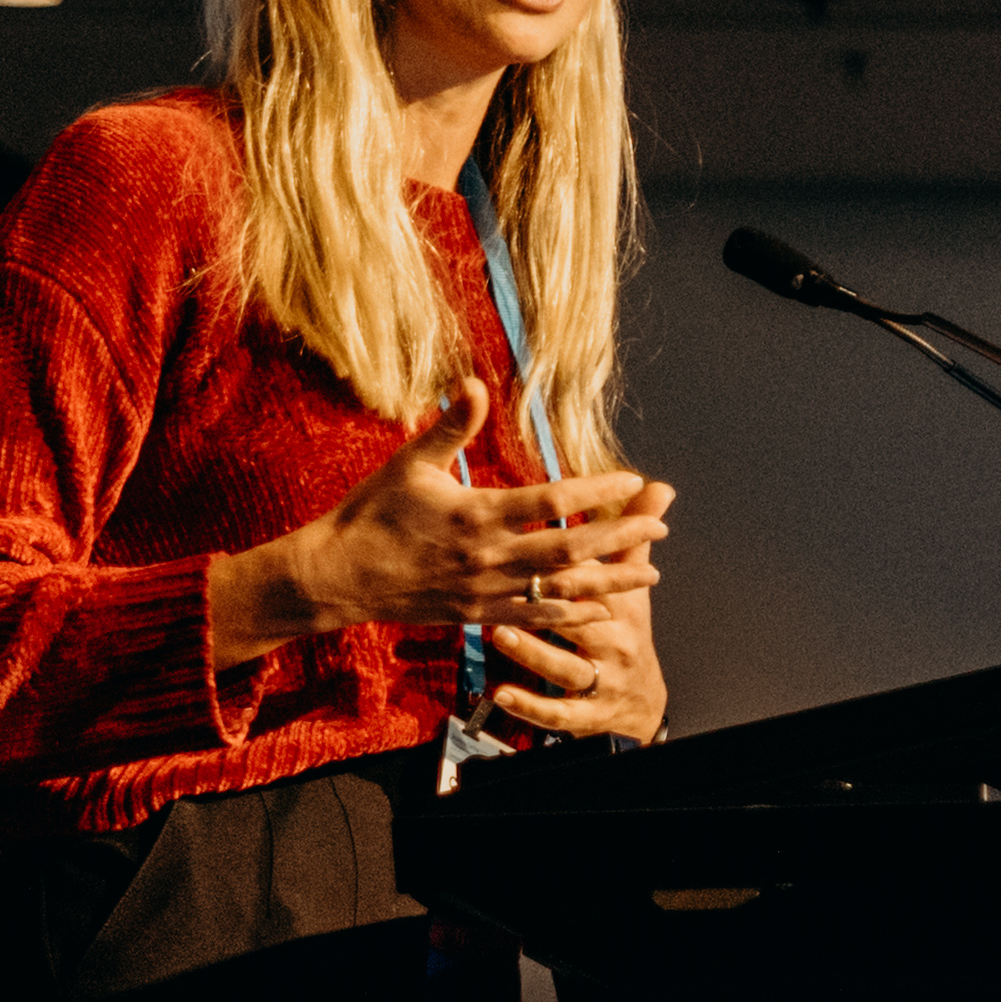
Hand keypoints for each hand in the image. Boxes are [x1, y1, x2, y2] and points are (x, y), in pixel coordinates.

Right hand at [206, 385, 672, 670]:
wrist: (338, 576)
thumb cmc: (371, 513)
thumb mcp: (410, 463)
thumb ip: (451, 426)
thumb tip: (475, 384)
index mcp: (476, 513)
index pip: (554, 500)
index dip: (599, 491)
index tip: (633, 481)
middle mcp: (489, 556)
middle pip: (572, 549)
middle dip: (622, 538)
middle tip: (662, 526)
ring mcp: (486, 591)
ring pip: (562, 589)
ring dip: (611, 581)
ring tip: (651, 575)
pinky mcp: (478, 615)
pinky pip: (535, 617)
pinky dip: (572, 613)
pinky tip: (600, 609)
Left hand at [484, 539, 670, 740]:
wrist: (642, 705)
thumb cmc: (624, 630)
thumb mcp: (634, 587)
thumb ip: (633, 536)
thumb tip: (661, 486)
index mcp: (618, 605)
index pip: (598, 573)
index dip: (581, 550)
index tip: (552, 526)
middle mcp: (612, 641)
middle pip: (583, 616)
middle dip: (554, 599)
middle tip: (514, 581)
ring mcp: (598, 680)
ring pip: (565, 666)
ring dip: (534, 651)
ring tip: (500, 633)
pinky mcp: (583, 715)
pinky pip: (555, 712)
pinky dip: (529, 704)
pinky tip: (499, 694)